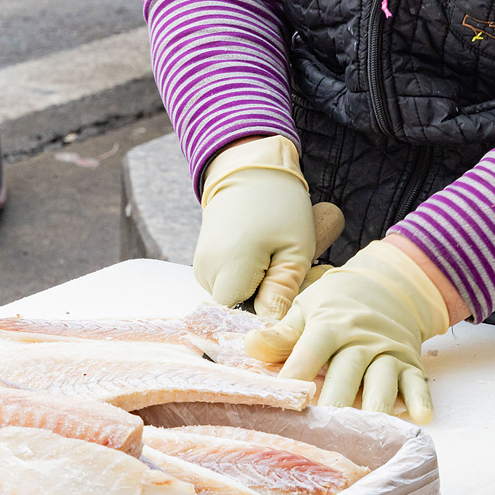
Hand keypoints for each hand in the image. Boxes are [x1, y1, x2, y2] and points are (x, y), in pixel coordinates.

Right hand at [193, 135, 314, 318]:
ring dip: (255, 287)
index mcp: (229, 270)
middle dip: (264, 299)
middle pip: (238, 310)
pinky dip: (244, 278)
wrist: (247, 168)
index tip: (287, 293)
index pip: (243, 320)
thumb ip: (283, 291)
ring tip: (273, 257)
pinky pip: (226, 284)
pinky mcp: (202, 263)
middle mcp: (206, 273)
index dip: (267, 315)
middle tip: (288, 269)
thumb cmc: (278, 205)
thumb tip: (272, 327)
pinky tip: (259, 254)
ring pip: (232, 298)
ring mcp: (201, 268)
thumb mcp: (294, 249)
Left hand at [243, 239, 449, 422]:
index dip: (296, 376)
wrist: (390, 285)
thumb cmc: (336, 304)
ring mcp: (388, 352)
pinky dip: (420, 400)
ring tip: (363, 431)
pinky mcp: (411, 364)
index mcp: (329, 324)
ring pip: (382, 382)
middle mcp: (360, 339)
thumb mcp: (305, 310)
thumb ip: (281, 334)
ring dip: (374, 407)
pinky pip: (417, 383)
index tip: (282, 400)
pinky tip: (420, 418)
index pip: (310, 352)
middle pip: (347, 373)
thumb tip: (250, 346)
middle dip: (335, 401)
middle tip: (321, 431)